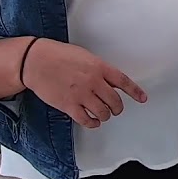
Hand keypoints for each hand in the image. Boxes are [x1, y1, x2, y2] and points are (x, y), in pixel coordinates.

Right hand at [21, 38, 147, 128]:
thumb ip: (99, 69)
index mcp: (99, 67)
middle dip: (117, 108)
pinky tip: (92, 121)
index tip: (142, 98)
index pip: (123, 81)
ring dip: (105, 116)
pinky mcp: (69, 105)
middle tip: (115, 109)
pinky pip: (87, 120)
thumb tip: (108, 81)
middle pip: (115, 101)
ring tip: (103, 115)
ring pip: (103, 112)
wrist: (35, 61)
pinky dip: (92, 123)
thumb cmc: (57, 55)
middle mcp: (93, 81)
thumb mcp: (85, 56)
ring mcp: (81, 94)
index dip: (135, 92)